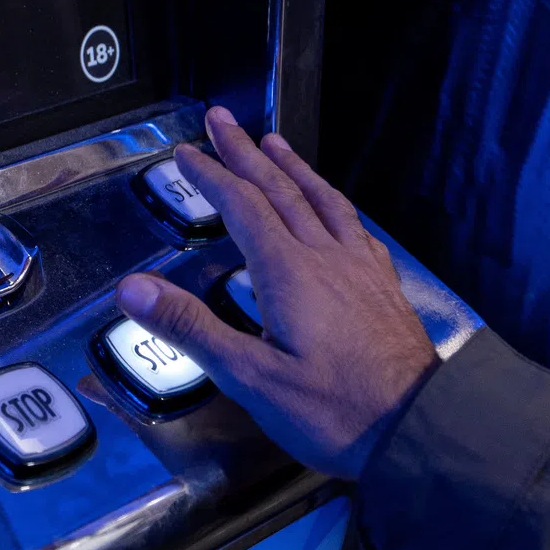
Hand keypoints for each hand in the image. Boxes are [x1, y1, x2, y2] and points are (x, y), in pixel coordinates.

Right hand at [117, 108, 439, 477]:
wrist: (419, 429)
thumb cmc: (331, 410)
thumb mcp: (249, 377)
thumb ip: (190, 328)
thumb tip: (131, 289)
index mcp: (288, 273)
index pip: (242, 207)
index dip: (211, 176)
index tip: (186, 152)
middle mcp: (325, 257)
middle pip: (280, 190)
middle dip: (245, 151)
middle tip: (222, 119)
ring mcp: (359, 268)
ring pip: (321, 200)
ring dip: (292, 167)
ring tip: (274, 142)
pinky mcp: (381, 285)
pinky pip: (352, 225)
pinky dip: (331, 201)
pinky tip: (332, 208)